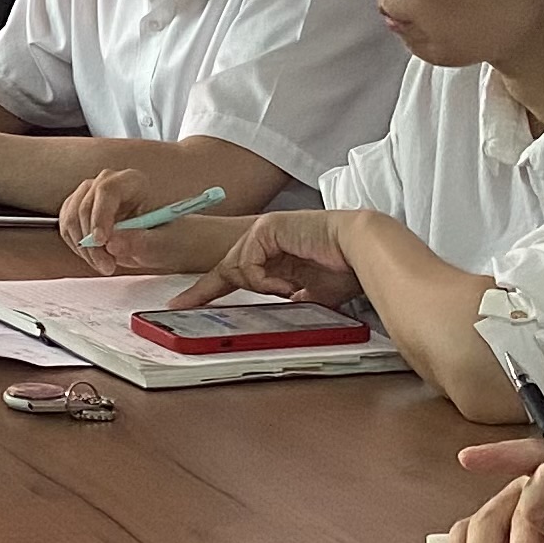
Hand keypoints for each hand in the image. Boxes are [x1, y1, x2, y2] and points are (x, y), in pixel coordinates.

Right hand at [58, 170, 232, 275]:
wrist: (160, 236)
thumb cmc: (165, 234)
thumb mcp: (162, 241)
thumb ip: (141, 242)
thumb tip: (113, 245)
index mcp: (132, 181)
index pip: (107, 191)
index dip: (100, 216)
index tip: (101, 242)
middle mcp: (107, 181)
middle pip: (84, 206)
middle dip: (92, 242)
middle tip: (107, 265)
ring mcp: (89, 192)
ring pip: (70, 218)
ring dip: (84, 248)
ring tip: (105, 264)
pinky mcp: (77, 207)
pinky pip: (66, 227)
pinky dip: (77, 246)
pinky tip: (96, 257)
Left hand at [177, 208, 361, 306]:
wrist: (363, 251)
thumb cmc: (345, 270)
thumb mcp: (310, 295)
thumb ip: (289, 301)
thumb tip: (278, 313)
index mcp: (273, 254)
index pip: (232, 273)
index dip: (205, 290)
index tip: (180, 304)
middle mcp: (264, 240)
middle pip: (226, 269)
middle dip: (204, 291)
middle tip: (181, 306)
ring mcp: (264, 231)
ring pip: (238, 268)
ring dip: (263, 287)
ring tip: (291, 289)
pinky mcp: (266, 228)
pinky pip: (249, 264)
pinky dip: (266, 280)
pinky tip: (288, 282)